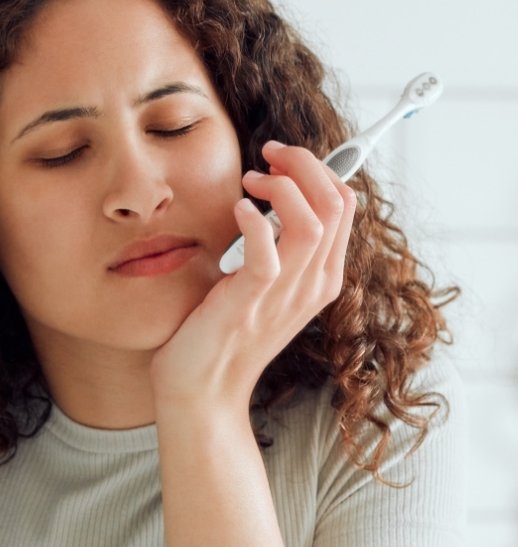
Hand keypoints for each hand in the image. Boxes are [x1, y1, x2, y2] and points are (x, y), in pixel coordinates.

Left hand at [149, 140, 356, 409]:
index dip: (317, 169)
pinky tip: (236, 210)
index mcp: (321, 278)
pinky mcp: (251, 302)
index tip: (280, 161)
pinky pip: (268, 252)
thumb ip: (279, 249)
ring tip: (250, 182)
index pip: (343, 206)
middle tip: (268, 157)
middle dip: (305, 164)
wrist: (203, 389)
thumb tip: (272, 199)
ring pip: (313, 220)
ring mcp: (286, 295)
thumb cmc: (225, 333)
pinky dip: (253, 221)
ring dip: (282, 187)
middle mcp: (314, 284)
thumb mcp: (265, 286)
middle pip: (336, 203)